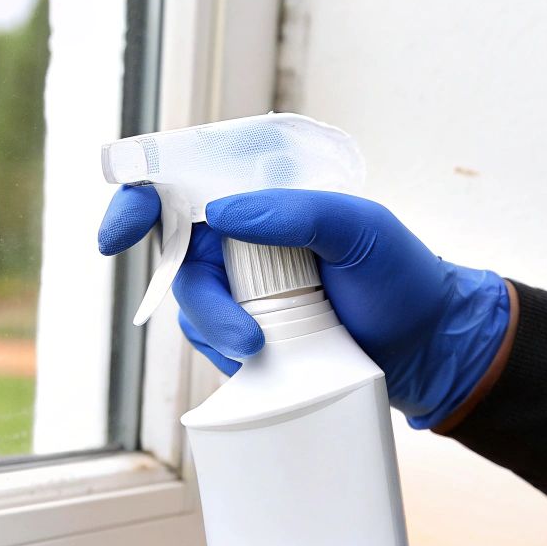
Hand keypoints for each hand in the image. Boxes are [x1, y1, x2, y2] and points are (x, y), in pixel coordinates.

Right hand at [98, 186, 511, 427]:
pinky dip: (229, 355)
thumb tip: (223, 211)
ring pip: (190, 306)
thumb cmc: (401, 276)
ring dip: (220, 332)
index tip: (119, 232)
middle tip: (244, 336)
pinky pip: (209, 343)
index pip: (184, 185)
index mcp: (262, 198)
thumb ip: (297, 212)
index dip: (138, 201)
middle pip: (178, 259)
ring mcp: (240, 289)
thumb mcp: (361, 230)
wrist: (427, 347)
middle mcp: (242, 240)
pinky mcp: (244, 334)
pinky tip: (267, 360)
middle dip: (202, 300)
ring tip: (268, 350)